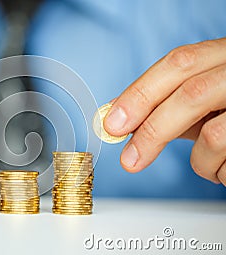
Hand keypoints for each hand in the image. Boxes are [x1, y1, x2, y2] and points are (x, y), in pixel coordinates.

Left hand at [103, 38, 225, 185]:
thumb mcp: (202, 98)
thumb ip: (164, 103)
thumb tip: (117, 116)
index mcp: (223, 56)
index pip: (178, 64)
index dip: (140, 93)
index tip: (112, 122)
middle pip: (191, 94)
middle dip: (153, 131)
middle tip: (130, 160)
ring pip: (214, 135)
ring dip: (200, 162)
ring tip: (207, 163)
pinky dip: (220, 173)